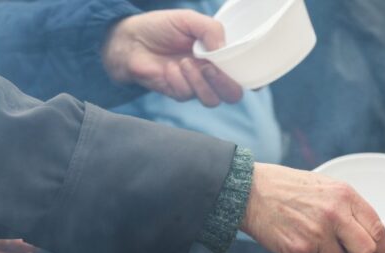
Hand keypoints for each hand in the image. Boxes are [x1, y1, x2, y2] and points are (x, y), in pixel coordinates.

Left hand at [103, 10, 242, 106]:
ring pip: (212, 99)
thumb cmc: (161, 27)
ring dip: (200, 82)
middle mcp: (211, 74)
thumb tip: (223, 50)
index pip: (244, 74)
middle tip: (210, 68)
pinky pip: (188, 94)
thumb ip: (211, 30)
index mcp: (219, 56)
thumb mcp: (189, 20)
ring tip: (184, 63)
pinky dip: (179, 80)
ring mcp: (196, 86)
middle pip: (233, 94)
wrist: (130, 39)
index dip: (254, 80)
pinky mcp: (178, 93)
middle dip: (226, 84)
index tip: (253, 80)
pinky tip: (169, 68)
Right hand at [241, 164, 384, 252]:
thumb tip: (368, 233)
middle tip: (344, 248)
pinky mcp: (300, 249)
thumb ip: (349, 208)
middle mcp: (334, 214)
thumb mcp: (326, 186)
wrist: (251, 192)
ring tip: (311, 235)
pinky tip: (297, 240)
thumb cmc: (288, 188)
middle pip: (365, 251)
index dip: (381, 246)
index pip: (377, 228)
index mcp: (345, 195)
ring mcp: (317, 233)